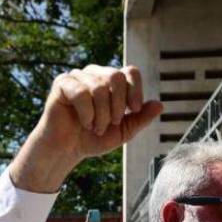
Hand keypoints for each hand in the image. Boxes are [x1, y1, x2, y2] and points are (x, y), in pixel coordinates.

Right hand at [12, 65, 163, 192]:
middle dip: (118, 106)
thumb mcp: (124, 131)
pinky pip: (81, 92)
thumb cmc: (93, 138)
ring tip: (95, 127)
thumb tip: (159, 105)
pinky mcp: (62, 83)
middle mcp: (96, 74)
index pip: (130, 72)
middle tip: (111, 123)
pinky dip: (86, 113)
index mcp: (112, 81)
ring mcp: (78, 76)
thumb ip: (141, 118)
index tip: (133, 110)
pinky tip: (83, 122)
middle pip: (116, 76)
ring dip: (101, 115)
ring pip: (100, 87)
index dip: (135, 90)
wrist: (68, 150)